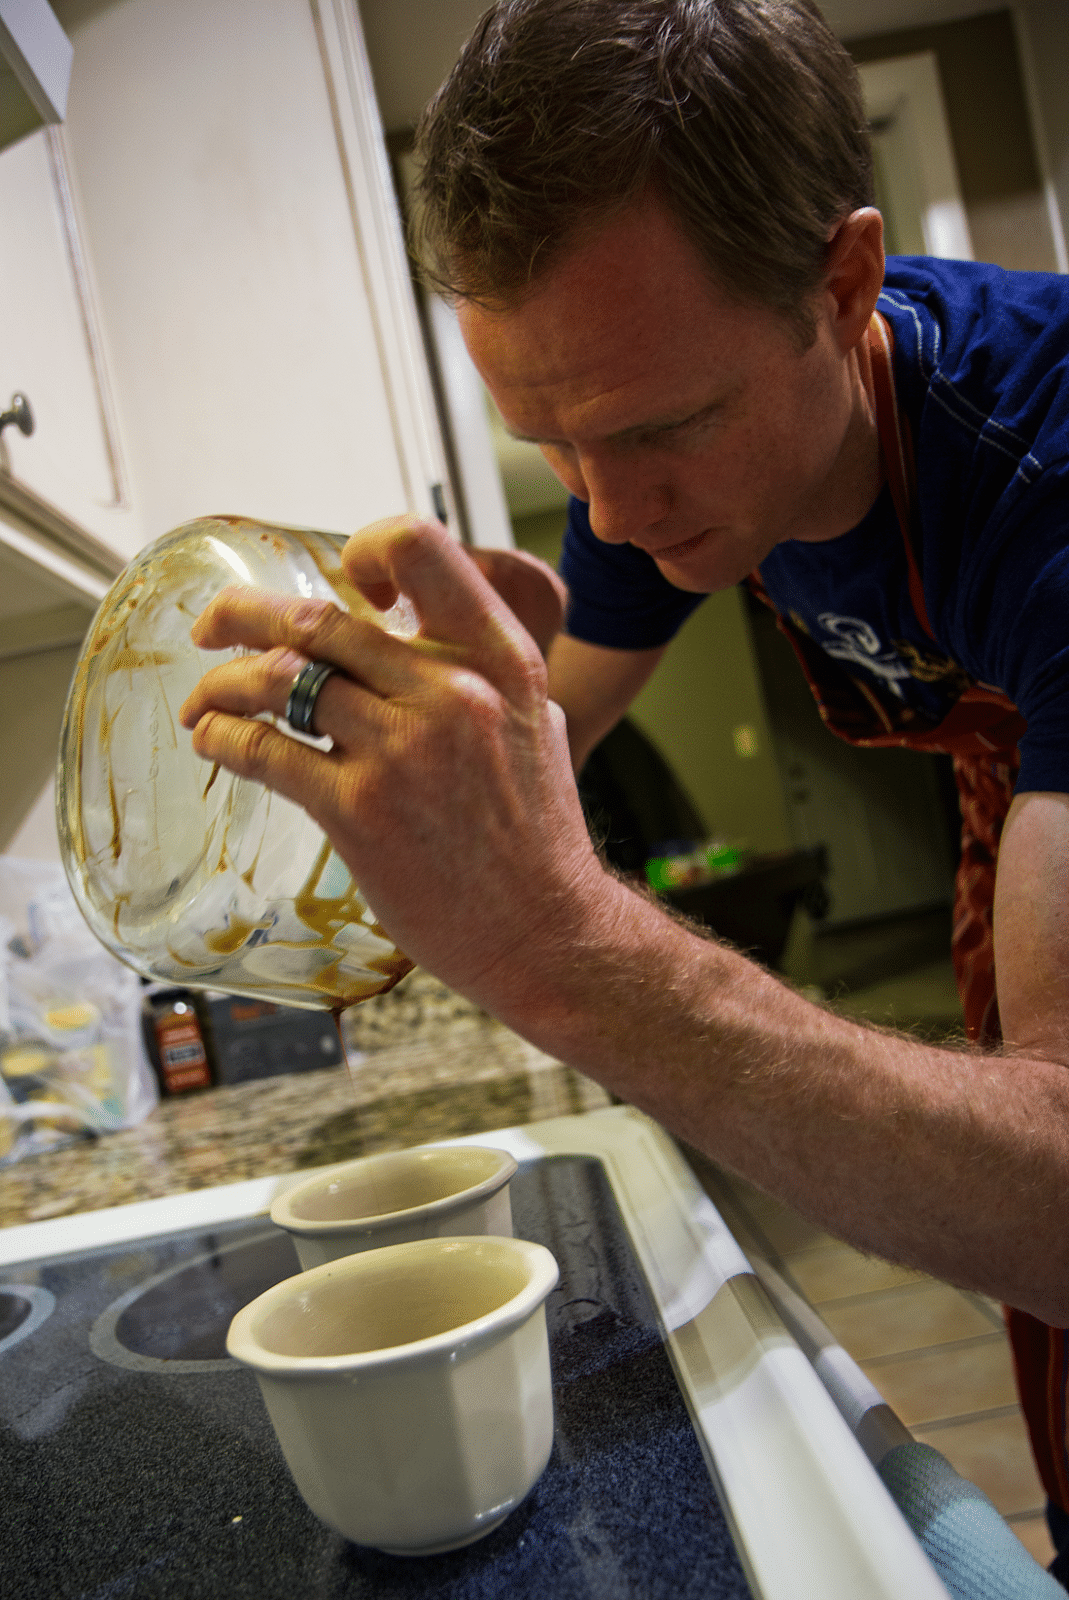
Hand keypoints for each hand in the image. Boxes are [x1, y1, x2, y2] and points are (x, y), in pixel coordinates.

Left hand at [179, 517, 605, 1010]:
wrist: (546, 931)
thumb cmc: (537, 836)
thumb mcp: (531, 721)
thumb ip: (473, 669)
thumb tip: (402, 632)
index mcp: (499, 658)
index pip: (420, 548)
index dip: (363, 550)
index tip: (340, 584)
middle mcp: (451, 691)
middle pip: (316, 615)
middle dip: (241, 613)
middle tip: (214, 625)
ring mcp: (402, 750)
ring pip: (278, 678)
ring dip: (221, 683)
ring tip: (205, 700)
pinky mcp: (359, 811)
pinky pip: (264, 751)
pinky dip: (223, 738)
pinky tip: (215, 742)